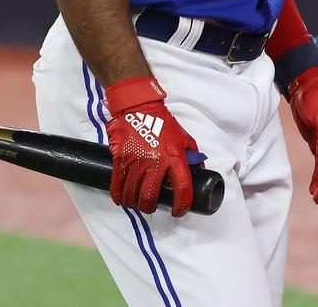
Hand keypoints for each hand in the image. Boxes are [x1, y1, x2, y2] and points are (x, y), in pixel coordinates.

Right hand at [104, 77, 200, 216]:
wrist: (138, 107)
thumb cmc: (162, 122)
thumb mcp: (184, 137)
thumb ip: (192, 155)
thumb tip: (199, 171)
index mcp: (174, 156)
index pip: (182, 187)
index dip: (182, 204)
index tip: (178, 211)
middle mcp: (155, 161)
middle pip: (150, 195)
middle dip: (150, 207)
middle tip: (151, 207)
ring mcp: (135, 160)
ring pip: (133, 193)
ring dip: (134, 203)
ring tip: (137, 204)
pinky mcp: (121, 158)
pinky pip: (117, 183)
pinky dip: (118, 195)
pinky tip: (121, 199)